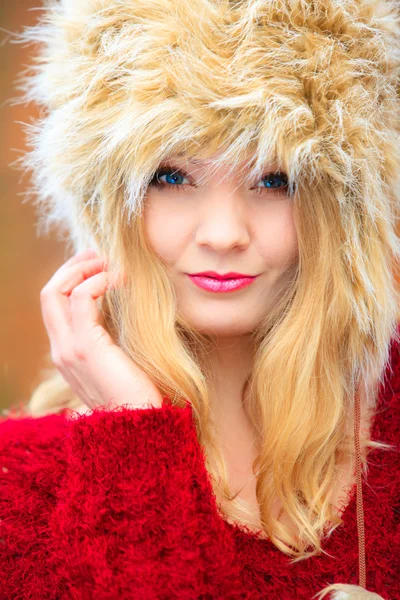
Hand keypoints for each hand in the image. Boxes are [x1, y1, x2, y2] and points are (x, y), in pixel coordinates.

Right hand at [40, 248, 163, 410]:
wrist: (143, 427)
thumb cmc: (139, 395)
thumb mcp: (120, 362)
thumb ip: (111, 340)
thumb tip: (120, 311)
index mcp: (68, 354)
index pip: (55, 305)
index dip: (72, 278)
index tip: (97, 264)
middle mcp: (61, 350)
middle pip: (49, 293)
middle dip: (73, 266)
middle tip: (100, 254)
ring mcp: (69, 349)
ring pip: (57, 291)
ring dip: (84, 269)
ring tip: (111, 263)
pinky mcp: (86, 346)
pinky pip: (82, 298)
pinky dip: (99, 281)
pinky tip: (121, 280)